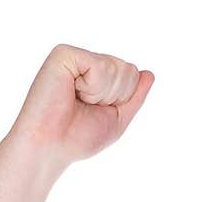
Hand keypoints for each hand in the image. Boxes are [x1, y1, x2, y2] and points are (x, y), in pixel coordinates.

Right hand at [9, 43, 154, 166]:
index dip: (122, 100)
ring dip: (101, 94)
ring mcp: (75, 55)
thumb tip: (149, 73)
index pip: (133, 75)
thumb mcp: (117, 119)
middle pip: (128, 69)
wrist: (51, 147)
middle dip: (114, 96)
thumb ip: (135, 97)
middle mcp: (87, 61)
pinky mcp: (64, 54)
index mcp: (98, 75)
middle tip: (86, 107)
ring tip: (77, 101)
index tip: (96, 111)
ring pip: (116, 67)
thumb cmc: (78, 138)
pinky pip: (100, 66)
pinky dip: (92, 87)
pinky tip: (72, 92)